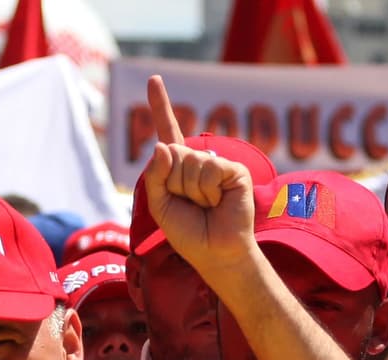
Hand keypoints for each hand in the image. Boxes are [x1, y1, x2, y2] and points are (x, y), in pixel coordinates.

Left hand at [140, 74, 258, 297]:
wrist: (215, 252)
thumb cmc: (188, 232)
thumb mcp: (159, 205)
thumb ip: (155, 175)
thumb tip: (163, 146)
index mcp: (178, 167)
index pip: (168, 131)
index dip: (160, 105)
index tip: (153, 79)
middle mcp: (198, 160)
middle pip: (172, 153)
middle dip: (174, 183)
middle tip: (191, 204)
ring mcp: (217, 163)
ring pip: (190, 162)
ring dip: (192, 190)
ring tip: (206, 205)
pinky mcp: (234, 170)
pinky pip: (210, 169)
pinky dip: (208, 190)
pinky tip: (219, 201)